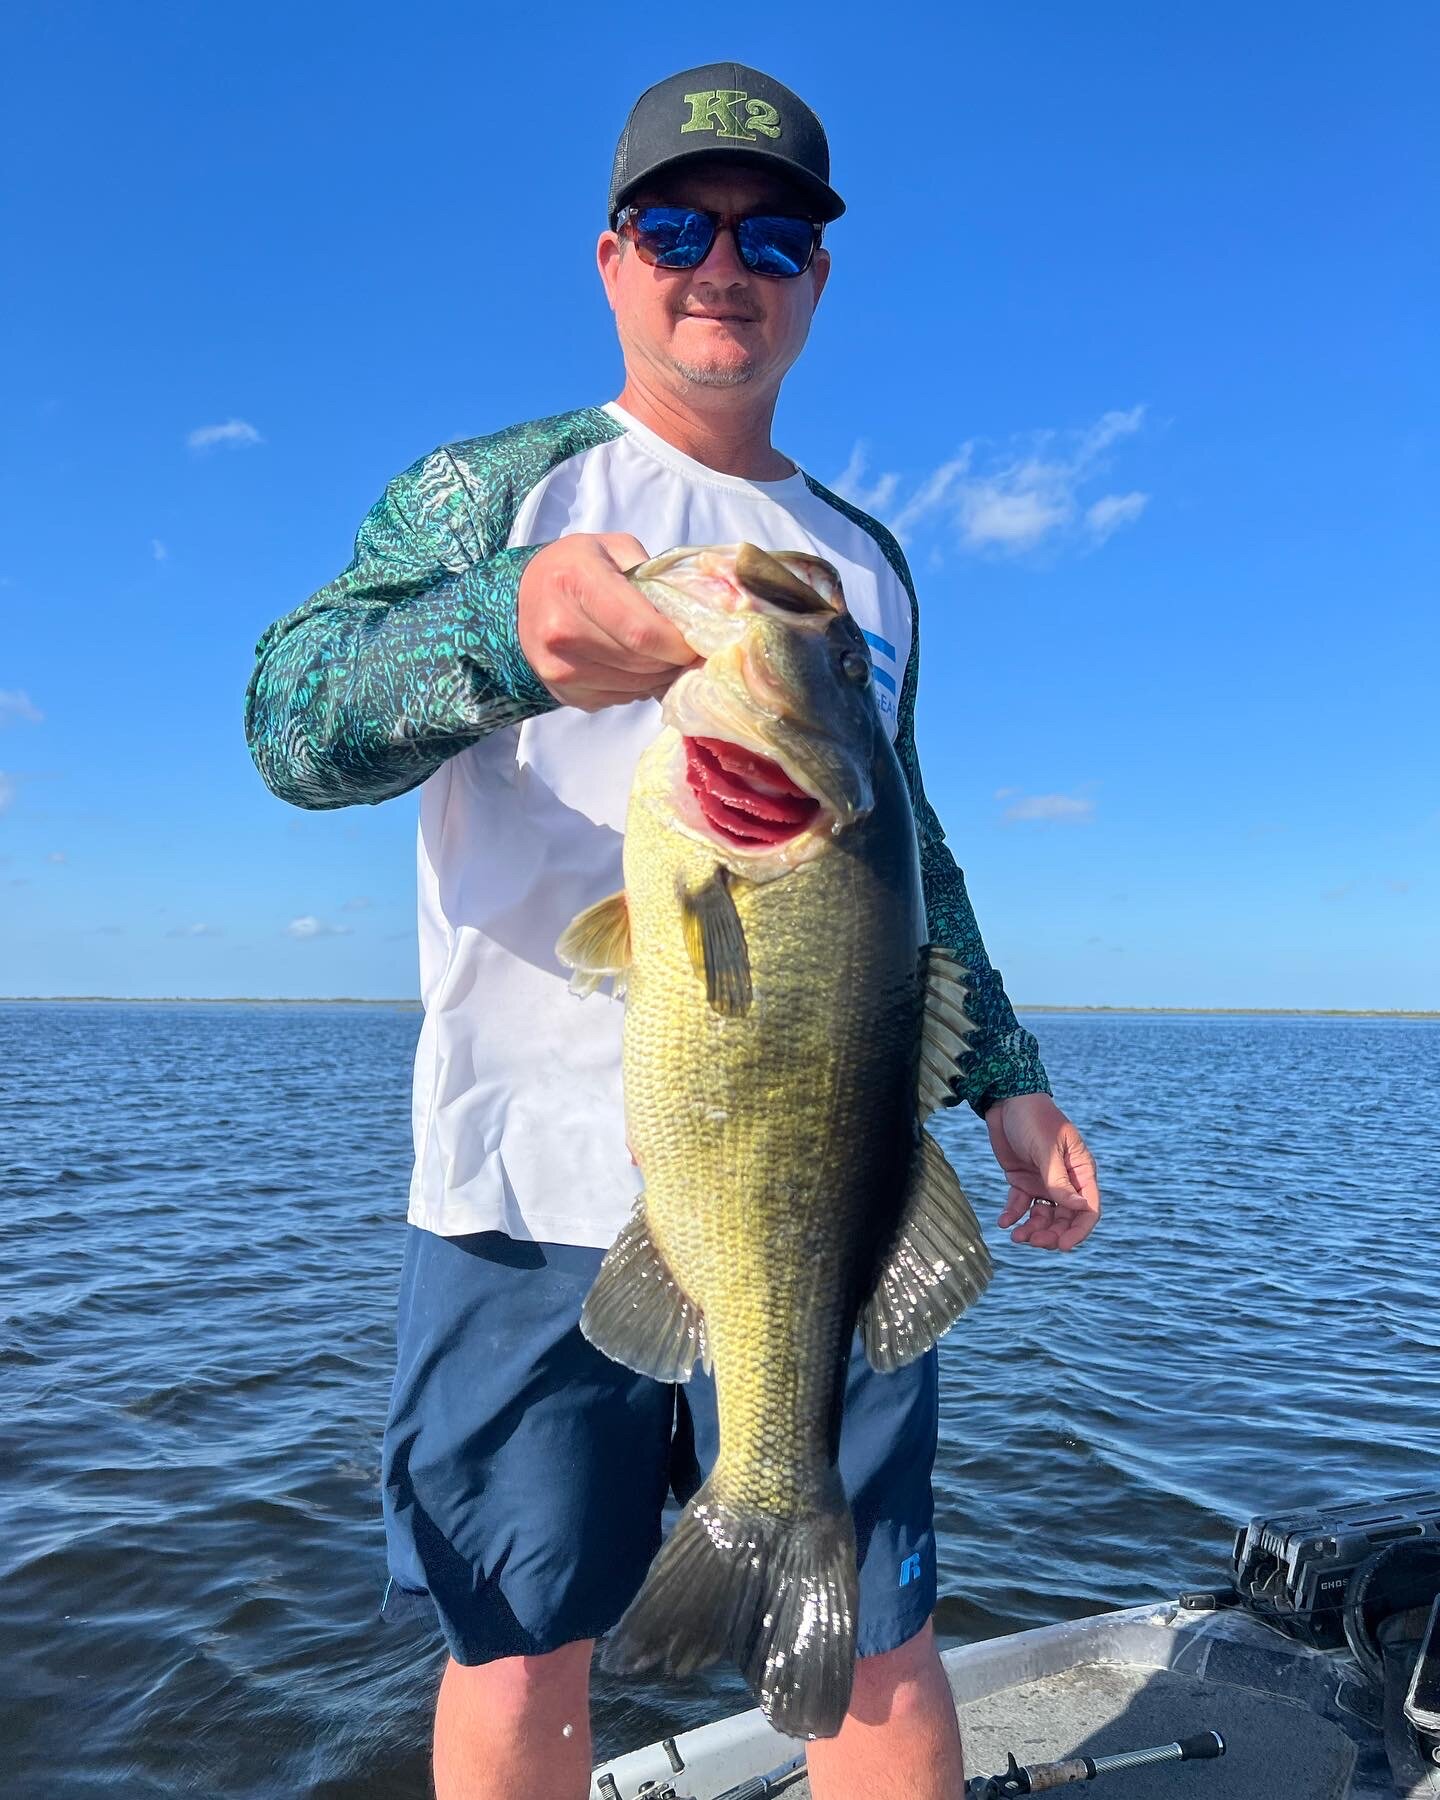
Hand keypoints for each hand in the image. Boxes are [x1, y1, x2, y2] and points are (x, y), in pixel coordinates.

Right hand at [518, 533, 697, 711]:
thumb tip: (703, 610)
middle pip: (640, 662)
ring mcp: (558, 667)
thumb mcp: (613, 549)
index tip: (696, 640)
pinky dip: (637, 687)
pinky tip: (635, 666)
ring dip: (658, 676)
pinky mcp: (564, 693)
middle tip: (686, 649)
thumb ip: (655, 575)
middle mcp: (560, 629)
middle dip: (673, 660)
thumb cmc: (576, 568)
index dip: (678, 643)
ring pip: (634, 686)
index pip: (641, 631)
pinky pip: (619, 699)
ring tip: (662, 656)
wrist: (522, 599)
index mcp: (576, 582)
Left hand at [986, 1092, 1100, 1251]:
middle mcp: (1066, 1180)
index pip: (1088, 1209)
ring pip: (1044, 1217)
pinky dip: (1014, 1215)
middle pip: (1065, 1219)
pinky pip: (1021, 1205)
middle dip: (1052, 1234)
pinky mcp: (1022, 1180)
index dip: (1078, 1231)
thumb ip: (1059, 1180)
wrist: (1006, 1100)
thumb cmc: (1033, 1118)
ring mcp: (1044, 1182)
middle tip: (1032, 1240)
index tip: (1062, 1246)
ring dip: (1033, 1229)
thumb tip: (1081, 1209)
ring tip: (1016, 1236)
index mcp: (1081, 1171)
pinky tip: (1004, 1222)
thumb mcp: (1046, 1149)